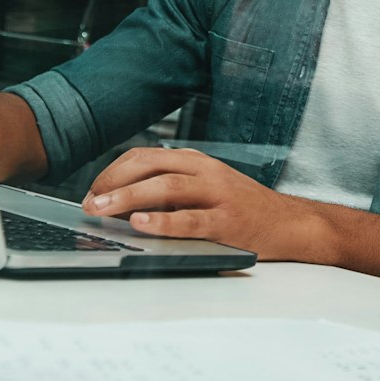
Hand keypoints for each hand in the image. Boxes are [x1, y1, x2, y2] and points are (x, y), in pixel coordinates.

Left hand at [84, 147, 333, 261]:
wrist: (290, 224)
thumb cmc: (243, 209)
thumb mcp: (207, 189)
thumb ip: (172, 190)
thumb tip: (120, 205)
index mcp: (197, 161)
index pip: (145, 156)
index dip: (113, 172)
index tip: (92, 192)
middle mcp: (206, 172)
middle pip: (151, 166)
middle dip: (113, 183)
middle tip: (89, 202)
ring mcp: (218, 195)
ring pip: (166, 187)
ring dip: (127, 198)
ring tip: (101, 210)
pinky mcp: (227, 222)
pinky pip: (189, 220)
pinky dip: (161, 221)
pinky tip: (140, 224)